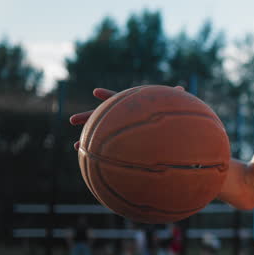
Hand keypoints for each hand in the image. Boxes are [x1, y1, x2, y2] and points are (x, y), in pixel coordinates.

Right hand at [69, 86, 183, 149]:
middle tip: (72, 120)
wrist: (161, 136)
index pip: (116, 99)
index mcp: (129, 108)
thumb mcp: (167, 109)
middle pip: (99, 117)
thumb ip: (172, 100)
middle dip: (87, 118)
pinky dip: (98, 156)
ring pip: (98, 135)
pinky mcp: (118, 144)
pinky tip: (90, 163)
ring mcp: (116, 131)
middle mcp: (119, 118)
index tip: (96, 92)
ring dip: (87, 141)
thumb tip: (181, 91)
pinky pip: (105, 150)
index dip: (107, 96)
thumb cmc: (165, 119)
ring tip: (76, 147)